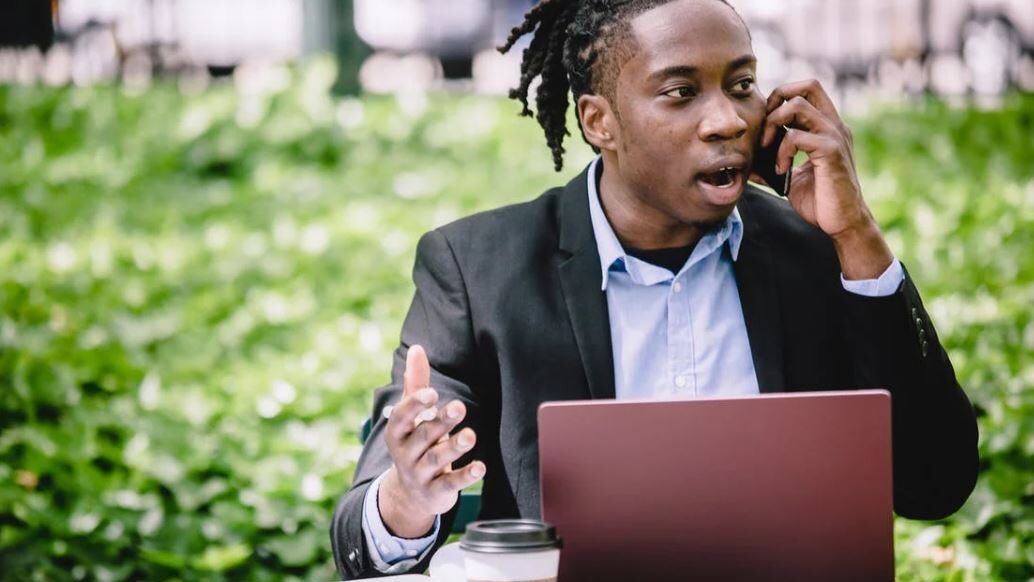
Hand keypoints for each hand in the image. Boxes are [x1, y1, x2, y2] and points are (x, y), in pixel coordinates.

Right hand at [377, 345, 484, 537]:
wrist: (410, 495)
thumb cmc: (415, 443)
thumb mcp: (412, 416)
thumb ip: (416, 383)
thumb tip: (417, 348)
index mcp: (397, 432)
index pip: (401, 417)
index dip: (415, 405)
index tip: (432, 394)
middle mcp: (404, 454)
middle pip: (424, 436)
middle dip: (441, 422)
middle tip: (460, 407)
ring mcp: (419, 475)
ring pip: (437, 460)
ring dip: (454, 447)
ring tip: (471, 435)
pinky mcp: (435, 492)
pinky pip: (450, 484)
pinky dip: (465, 476)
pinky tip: (481, 467)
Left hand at [762, 79, 892, 278]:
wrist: (842, 223)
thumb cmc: (819, 201)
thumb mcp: (790, 178)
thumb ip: (772, 164)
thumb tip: (745, 162)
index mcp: (826, 127)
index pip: (805, 91)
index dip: (780, 99)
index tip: (765, 126)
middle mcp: (834, 125)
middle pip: (808, 85)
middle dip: (778, 99)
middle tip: (765, 129)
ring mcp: (834, 136)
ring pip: (798, 105)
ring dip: (774, 124)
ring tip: (767, 148)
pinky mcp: (831, 152)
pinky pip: (797, 136)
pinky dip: (781, 150)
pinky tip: (780, 170)